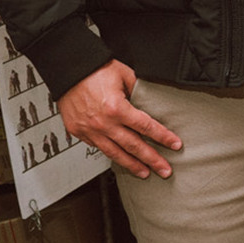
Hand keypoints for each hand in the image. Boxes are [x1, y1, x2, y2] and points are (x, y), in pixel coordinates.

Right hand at [58, 59, 180, 177]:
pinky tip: (121, 159)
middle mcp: (104, 123)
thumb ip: (138, 89)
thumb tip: (151, 99)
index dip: (163, 137)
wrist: (67, 71)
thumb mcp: (123, 74)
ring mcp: (90, 130)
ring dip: (132, 165)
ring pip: (115, 153)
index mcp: (117, 108)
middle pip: (134, 146)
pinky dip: (112, 155)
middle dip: (152, 159)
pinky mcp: (79, 132)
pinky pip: (99, 148)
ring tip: (145, 173)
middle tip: (165, 170)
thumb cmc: (94, 69)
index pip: (146, 127)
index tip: (175, 145)